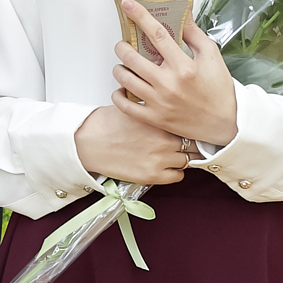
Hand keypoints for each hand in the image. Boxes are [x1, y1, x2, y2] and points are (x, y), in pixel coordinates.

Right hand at [75, 102, 190, 185]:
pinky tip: (166, 166)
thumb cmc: (106, 124)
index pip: (189, 123)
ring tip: (174, 155)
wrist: (89, 142)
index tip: (190, 128)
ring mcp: (160, 158)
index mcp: (160, 119)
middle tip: (186, 143)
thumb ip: (153, 108)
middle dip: (191, 143)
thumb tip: (164, 106)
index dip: (190, 126)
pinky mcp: (153, 175)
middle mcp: (164, 138)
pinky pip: (178, 176)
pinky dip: (175, 172)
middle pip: (193, 143)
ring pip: (188, 160)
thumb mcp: (133, 106)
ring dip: (183, 157)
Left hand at [111, 0, 238, 148]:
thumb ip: (193, 32)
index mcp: (184, 66)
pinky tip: (122, 88)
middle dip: (122, 46)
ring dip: (119, 68)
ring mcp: (160, 102)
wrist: (226, 122)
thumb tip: (183, 10)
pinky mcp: (154, 118)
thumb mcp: (211, 55)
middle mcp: (169, 84)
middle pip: (132, 57)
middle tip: (124, 44)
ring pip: (125, 79)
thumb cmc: (218, 89)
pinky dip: (118, 94)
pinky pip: (125, 105)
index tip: (128, 5)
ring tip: (124, 65)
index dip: (140, 16)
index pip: (157, 34)